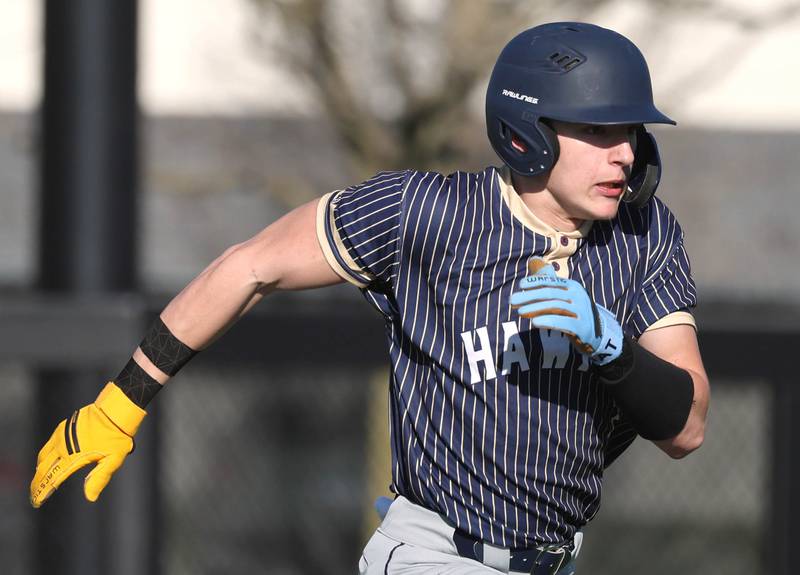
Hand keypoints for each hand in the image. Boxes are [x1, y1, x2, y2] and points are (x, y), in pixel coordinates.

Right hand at [30, 382, 145, 507]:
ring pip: (43, 457)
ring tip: (38, 481)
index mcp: (74, 457)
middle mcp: (64, 447)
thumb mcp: (113, 460)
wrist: (115, 411)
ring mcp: (61, 436)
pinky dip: (43, 456)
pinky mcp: (63, 427)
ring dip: (39, 470)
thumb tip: (90, 498)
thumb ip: (99, 478)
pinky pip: (48, 445)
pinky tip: (45, 461)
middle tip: (34, 495)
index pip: (54, 478)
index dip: (43, 492)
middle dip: (37, 484)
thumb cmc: (117, 437)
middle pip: (44, 469)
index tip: (37, 502)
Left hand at [509, 258, 623, 364]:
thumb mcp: (564, 297)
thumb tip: (529, 272)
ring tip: (519, 312)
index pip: (552, 282)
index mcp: (573, 286)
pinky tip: (534, 322)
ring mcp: (581, 311)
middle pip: (550, 293)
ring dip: (535, 308)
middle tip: (512, 300)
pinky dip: (548, 321)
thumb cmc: (574, 313)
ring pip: (555, 306)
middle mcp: (578, 296)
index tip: (521, 285)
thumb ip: (549, 286)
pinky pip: (563, 322)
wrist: (597, 335)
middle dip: (529, 296)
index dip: (535, 282)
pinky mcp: (581, 327)